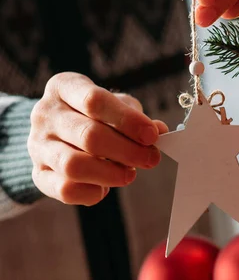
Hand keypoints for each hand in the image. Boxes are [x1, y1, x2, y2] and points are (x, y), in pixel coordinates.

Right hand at [28, 73, 168, 205]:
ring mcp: (38, 145)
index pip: (94, 101)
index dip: (128, 120)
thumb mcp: (117, 106)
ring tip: (130, 174)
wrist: (59, 131)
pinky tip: (106, 188)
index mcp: (64, 88)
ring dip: (110, 173)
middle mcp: (45, 114)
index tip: (152, 136)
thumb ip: (137, 118)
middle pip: (88, 135)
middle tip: (151, 158)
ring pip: (74, 165)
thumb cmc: (96, 115)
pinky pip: (65, 189)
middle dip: (127, 150)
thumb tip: (159, 131)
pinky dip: (91, 192)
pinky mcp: (38, 174)